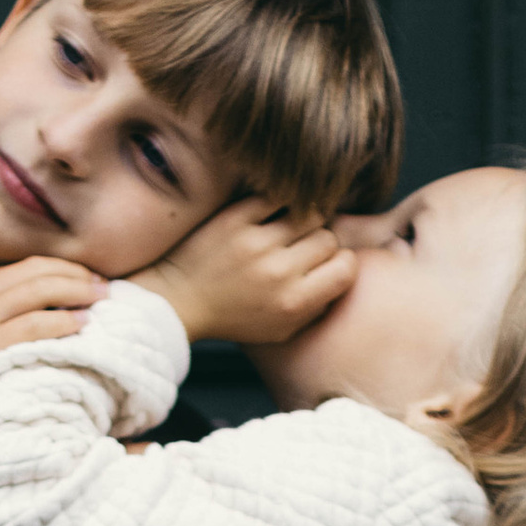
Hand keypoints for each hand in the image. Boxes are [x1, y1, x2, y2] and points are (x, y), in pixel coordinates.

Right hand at [0, 256, 106, 405]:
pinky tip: (81, 325)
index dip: (65, 268)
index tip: (90, 277)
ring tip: (101, 302)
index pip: (28, 266)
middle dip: (78, 276)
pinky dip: (62, 321)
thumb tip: (42, 309)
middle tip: (105, 287)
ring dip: (77, 294)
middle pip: (38, 273)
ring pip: (39, 292)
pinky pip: (32, 326)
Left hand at [135, 195, 354, 344]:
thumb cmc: (233, 317)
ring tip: (290, 228)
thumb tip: (344, 273)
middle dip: (319, 242)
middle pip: (328, 238)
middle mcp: (278, 273)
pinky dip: (279, 201)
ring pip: (308, 213)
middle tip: (301, 248)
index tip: (325, 265)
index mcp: (293, 303)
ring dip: (303, 219)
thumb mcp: (281, 330)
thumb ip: (316, 306)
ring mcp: (256, 243)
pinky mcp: (235, 219)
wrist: (180, 301)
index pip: (346, 268)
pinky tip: (273, 210)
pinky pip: (277, 196)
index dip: (340, 263)